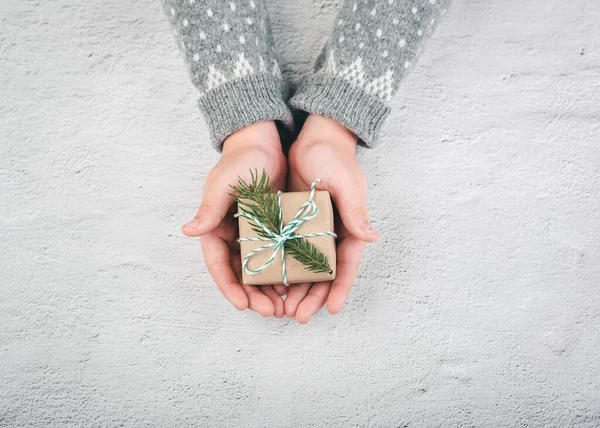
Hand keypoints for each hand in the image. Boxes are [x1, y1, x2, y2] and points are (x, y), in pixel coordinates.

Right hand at [182, 121, 286, 317]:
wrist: (263, 143)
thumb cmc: (240, 161)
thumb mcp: (224, 184)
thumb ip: (209, 209)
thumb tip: (189, 231)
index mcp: (216, 228)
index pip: (219, 265)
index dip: (229, 287)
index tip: (242, 306)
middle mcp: (233, 236)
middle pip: (240, 275)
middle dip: (253, 296)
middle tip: (271, 312)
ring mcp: (253, 235)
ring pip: (259, 271)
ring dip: (269, 290)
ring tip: (285, 308)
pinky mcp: (272, 230)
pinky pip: (276, 257)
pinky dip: (283, 272)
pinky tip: (296, 286)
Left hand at [285, 114, 378, 322]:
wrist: (314, 139)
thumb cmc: (335, 158)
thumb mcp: (346, 183)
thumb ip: (355, 211)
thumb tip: (371, 237)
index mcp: (349, 227)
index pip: (346, 265)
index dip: (341, 288)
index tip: (332, 309)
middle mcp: (331, 234)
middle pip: (324, 274)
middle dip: (313, 297)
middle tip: (300, 317)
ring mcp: (311, 231)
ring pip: (304, 268)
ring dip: (296, 289)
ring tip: (283, 310)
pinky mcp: (293, 224)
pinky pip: (287, 252)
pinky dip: (281, 269)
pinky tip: (270, 285)